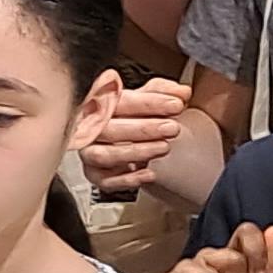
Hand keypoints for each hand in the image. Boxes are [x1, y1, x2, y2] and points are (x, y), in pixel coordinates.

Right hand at [77, 69, 184, 197]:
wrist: (129, 143)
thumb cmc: (134, 118)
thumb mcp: (149, 100)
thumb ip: (165, 92)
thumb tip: (181, 92)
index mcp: (101, 104)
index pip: (118, 100)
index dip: (148, 102)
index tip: (175, 104)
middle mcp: (91, 128)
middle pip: (108, 128)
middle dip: (144, 128)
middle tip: (172, 128)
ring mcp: (91, 152)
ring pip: (105, 154)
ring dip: (136, 152)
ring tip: (164, 147)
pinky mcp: (95, 176)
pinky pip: (106, 181)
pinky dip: (128, 179)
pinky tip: (149, 173)